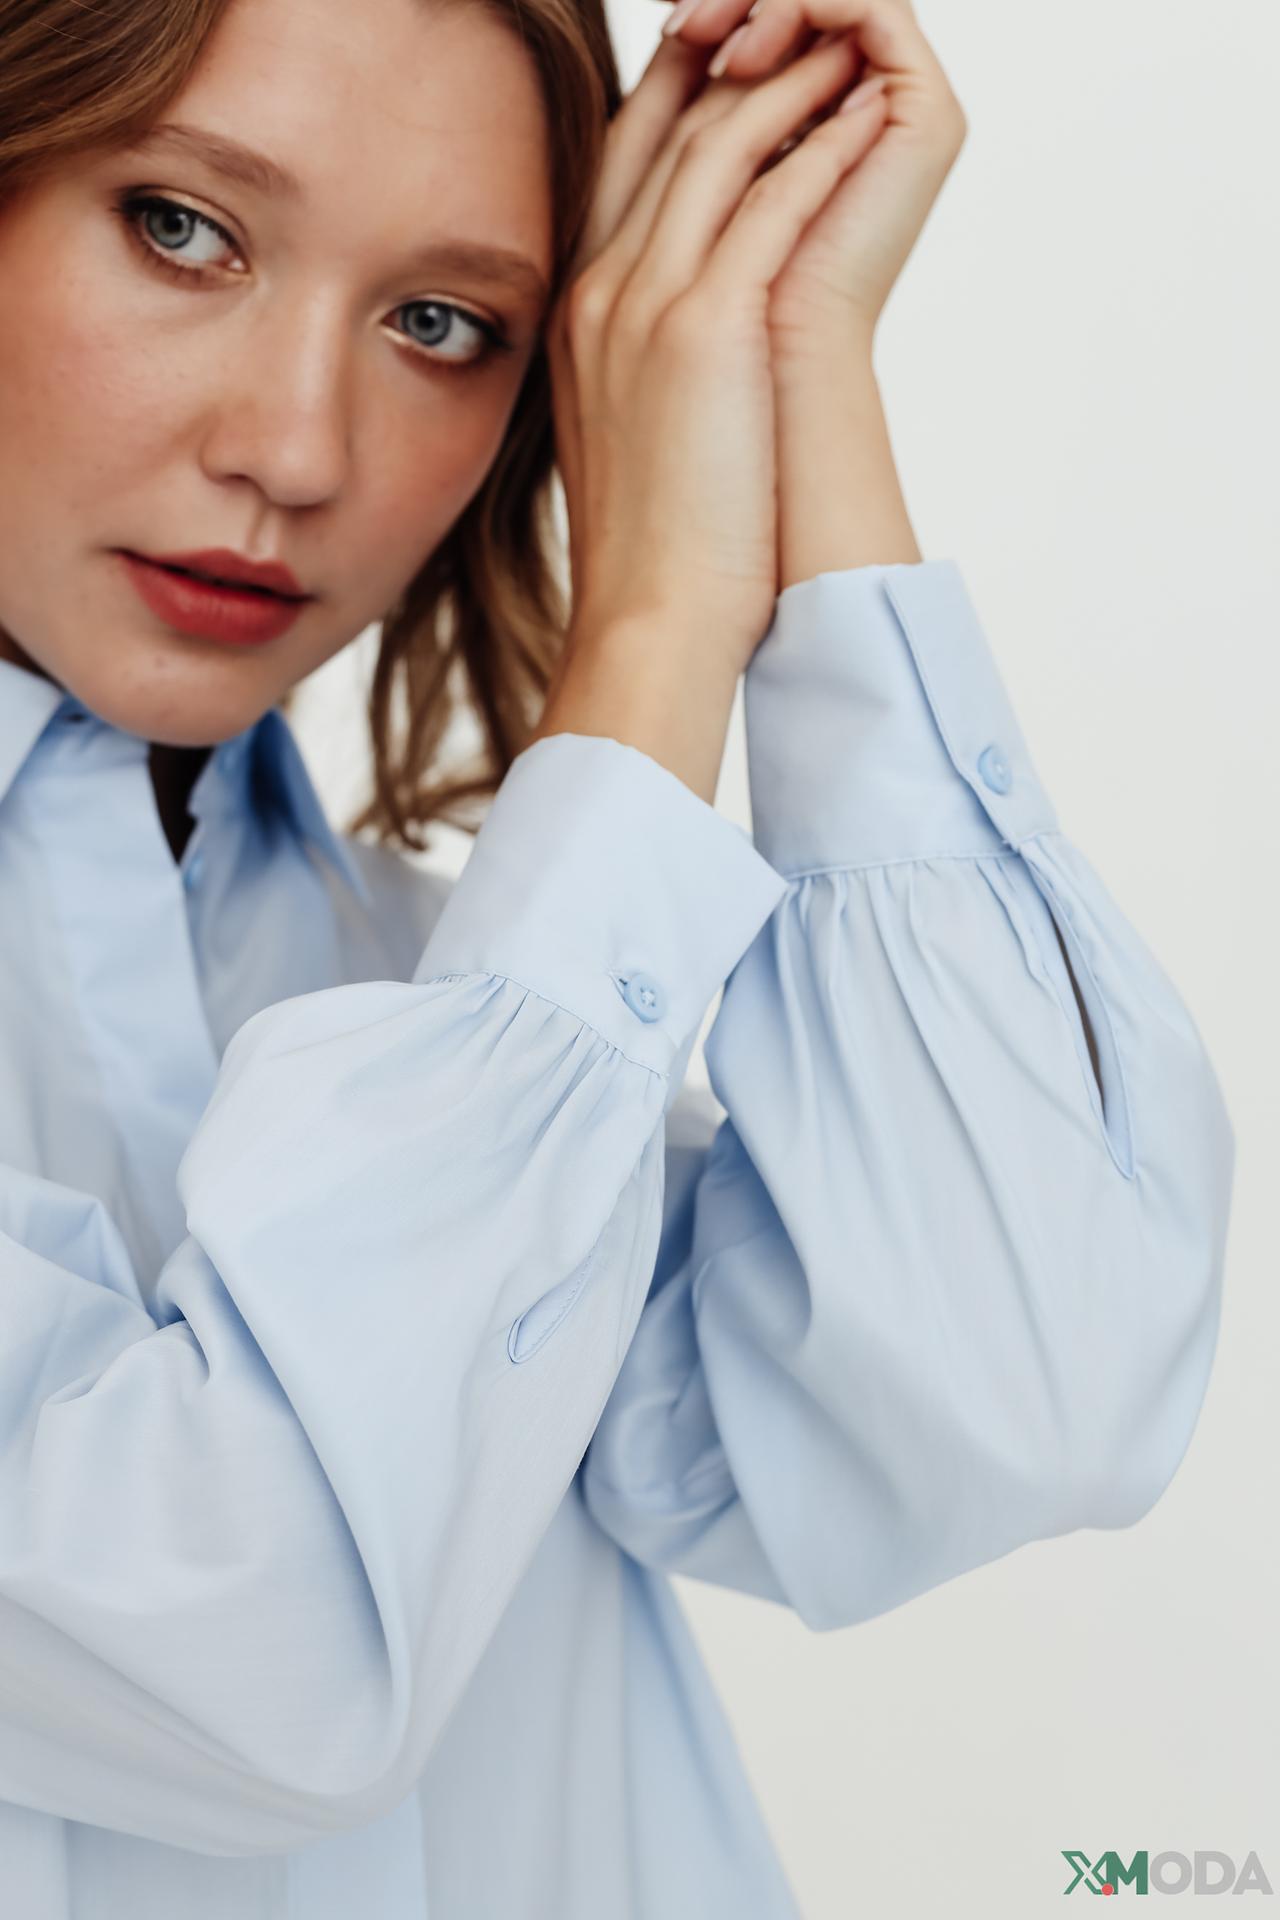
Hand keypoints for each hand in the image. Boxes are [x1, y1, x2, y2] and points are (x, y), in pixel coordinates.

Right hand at [544, 27, 898, 680]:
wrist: (647, 616)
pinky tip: (863, 124)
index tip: (725, 59)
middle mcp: (601, 289)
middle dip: (734, 62)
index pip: (623, 164)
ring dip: (787, 87)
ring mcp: (645, 302)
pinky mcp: (706, 329)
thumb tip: (676, 354)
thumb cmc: (650, 551)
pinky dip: (819, 153)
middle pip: (664, 128)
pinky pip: (770, 203)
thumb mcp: (626, 435)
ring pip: (718, 146)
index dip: (676, 93)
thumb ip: (639, 364)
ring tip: (844, 51)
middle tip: (797, 28)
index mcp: (580, 313)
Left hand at [660, 0, 967, 369]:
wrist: (780, 391)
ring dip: (764, 2)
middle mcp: (863, 123)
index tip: (658, 22)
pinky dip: (806, 7)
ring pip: (837, 3)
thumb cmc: (715, 331)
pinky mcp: (928, 118)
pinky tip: (743, 44)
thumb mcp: (669, 212)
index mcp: (812, 145)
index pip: (763, 45)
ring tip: (702, 32)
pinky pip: (870, 9)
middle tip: (677, 15)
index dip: (708, 25)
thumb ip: (663, 142)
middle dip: (733, 2)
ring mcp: (902, 117)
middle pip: (804, 13)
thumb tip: (651, 56)